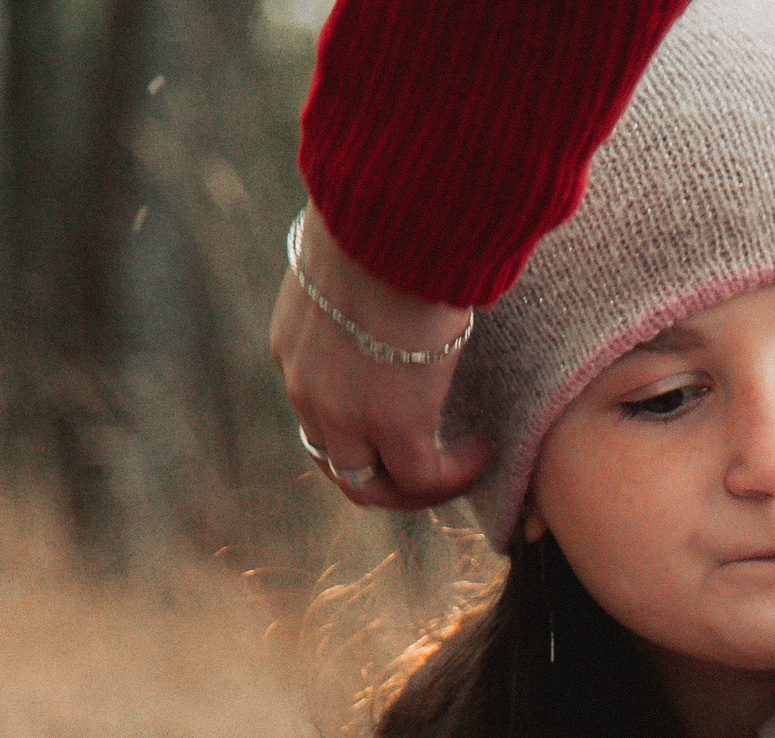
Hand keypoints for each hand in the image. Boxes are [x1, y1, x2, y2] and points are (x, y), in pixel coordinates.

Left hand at [270, 209, 492, 510]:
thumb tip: (403, 269)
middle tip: (428, 464)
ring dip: (414, 487)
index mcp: (293, 346)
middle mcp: (306, 388)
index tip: (397, 420)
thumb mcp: (353, 254)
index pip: (314, 410)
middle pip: (335, 460)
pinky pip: (423, 477)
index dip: (356, 427)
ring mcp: (345, 413)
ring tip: (457, 467)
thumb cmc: (385, 213)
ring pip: (369, 485)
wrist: (392, 214)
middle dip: (380, 472)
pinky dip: (453, 475)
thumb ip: (365, 279)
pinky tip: (481, 450)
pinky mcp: (394, 424)